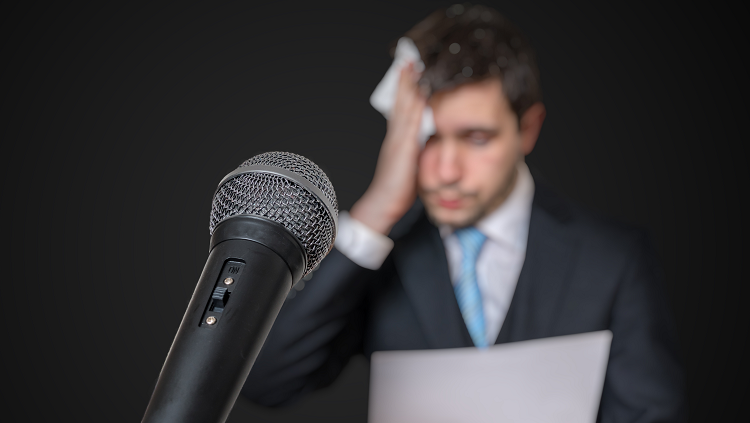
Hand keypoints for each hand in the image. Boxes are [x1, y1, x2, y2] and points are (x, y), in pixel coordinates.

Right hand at [350, 63, 424, 234]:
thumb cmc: (396, 189)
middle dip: (406, 80)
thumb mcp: (409, 165)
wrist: (382, 204)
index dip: (405, 89)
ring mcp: (398, 140)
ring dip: (409, 86)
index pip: (401, 108)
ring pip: (404, 107)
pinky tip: (421, 94)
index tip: (409, 71)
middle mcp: (395, 135)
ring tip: (414, 67)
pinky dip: (415, 106)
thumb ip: (416, 150)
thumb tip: (428, 141)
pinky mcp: (403, 148)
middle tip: (410, 59)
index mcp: (397, 138)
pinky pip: (410, 122)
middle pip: (401, 101)